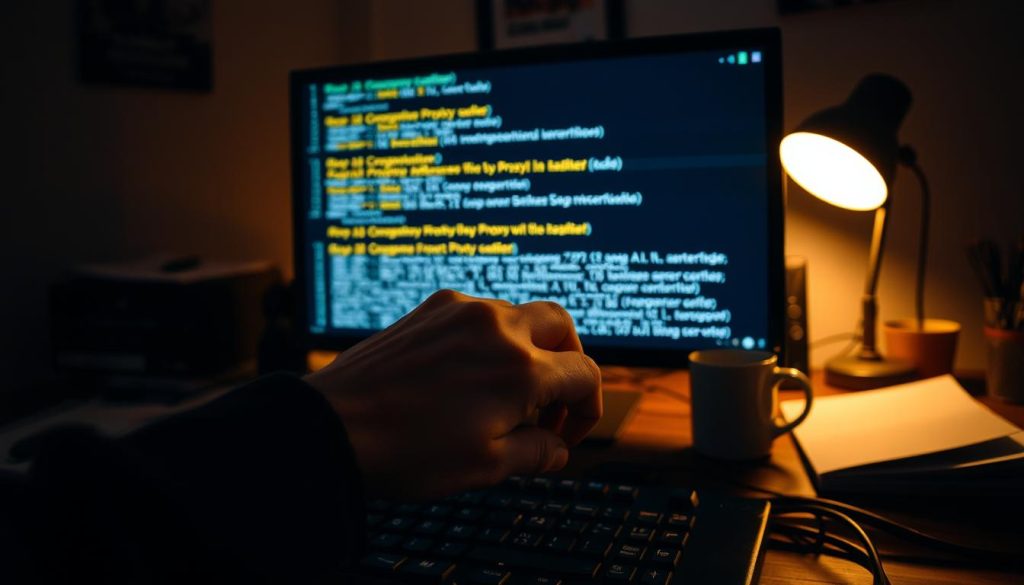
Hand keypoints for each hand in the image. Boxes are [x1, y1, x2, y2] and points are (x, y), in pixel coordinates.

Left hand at [304, 289, 601, 500]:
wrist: (332, 426)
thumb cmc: (407, 451)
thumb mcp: (485, 467)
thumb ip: (537, 453)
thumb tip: (558, 447)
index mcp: (520, 369)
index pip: (585, 375)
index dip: (588, 410)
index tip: (567, 434)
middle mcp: (498, 328)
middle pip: (563, 326)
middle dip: (567, 362)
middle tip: (550, 401)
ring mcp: (461, 312)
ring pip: (520, 316)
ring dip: (527, 349)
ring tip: (503, 394)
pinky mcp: (431, 309)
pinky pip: (479, 313)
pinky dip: (489, 339)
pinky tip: (466, 374)